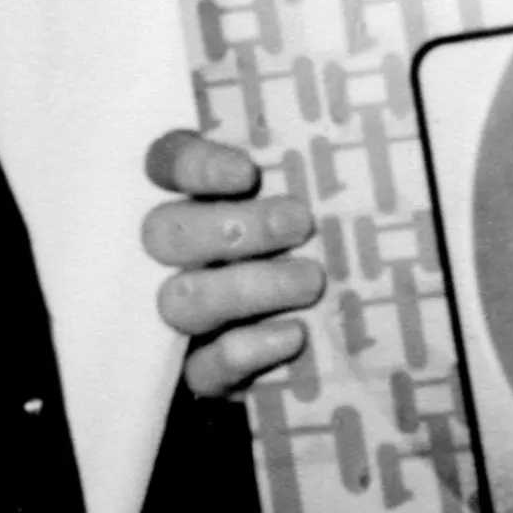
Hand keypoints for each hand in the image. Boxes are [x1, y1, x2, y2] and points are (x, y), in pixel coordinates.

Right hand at [141, 127, 325, 395]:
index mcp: (193, 196)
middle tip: (299, 223)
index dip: (194, 166)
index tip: (246, 173)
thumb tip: (348, 138)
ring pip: (180, 300)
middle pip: (164, 233)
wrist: (337, 345)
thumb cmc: (325, 246)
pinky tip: (293, 335)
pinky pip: (202, 368)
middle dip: (231, 227)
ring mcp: (180, 318)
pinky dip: (246, 350)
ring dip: (246, 287)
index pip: (165, 165)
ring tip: (311, 280)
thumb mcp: (315, 202)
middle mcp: (173, 256)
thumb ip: (308, 174)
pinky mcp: (199, 374)